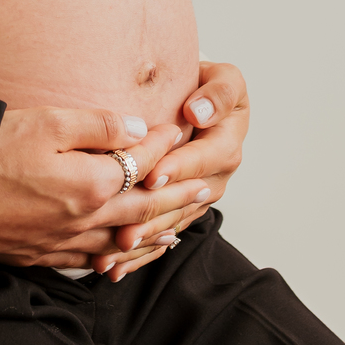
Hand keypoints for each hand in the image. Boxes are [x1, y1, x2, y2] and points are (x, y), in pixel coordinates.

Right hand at [0, 108, 217, 271]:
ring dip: (155, 232)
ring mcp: (63, 243)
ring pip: (123, 241)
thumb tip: (138, 128)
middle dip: (176, 196)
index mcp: (91, 184)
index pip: (139, 162)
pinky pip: (92, 260)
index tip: (178, 129)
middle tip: (204, 187)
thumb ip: (97, 126)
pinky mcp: (41, 256)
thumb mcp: (46, 123)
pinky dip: (117, 256)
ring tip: (178, 228)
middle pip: (142, 208)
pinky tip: (121, 255)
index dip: (161, 143)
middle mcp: (84, 220)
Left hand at [94, 60, 250, 277]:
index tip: (153, 175)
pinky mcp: (184, 207)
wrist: (195, 97)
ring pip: (174, 220)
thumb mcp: (223, 78)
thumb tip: (200, 112)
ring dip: (146, 238)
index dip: (181, 166)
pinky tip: (116, 266)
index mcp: (229, 139)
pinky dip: (141, 250)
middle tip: (127, 230)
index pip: (207, 157)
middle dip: (156, 216)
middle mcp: (218, 172)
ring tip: (115, 251)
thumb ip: (219, 93)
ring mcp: (201, 193)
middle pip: (188, 200)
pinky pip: (165, 232)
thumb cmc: (202, 81)